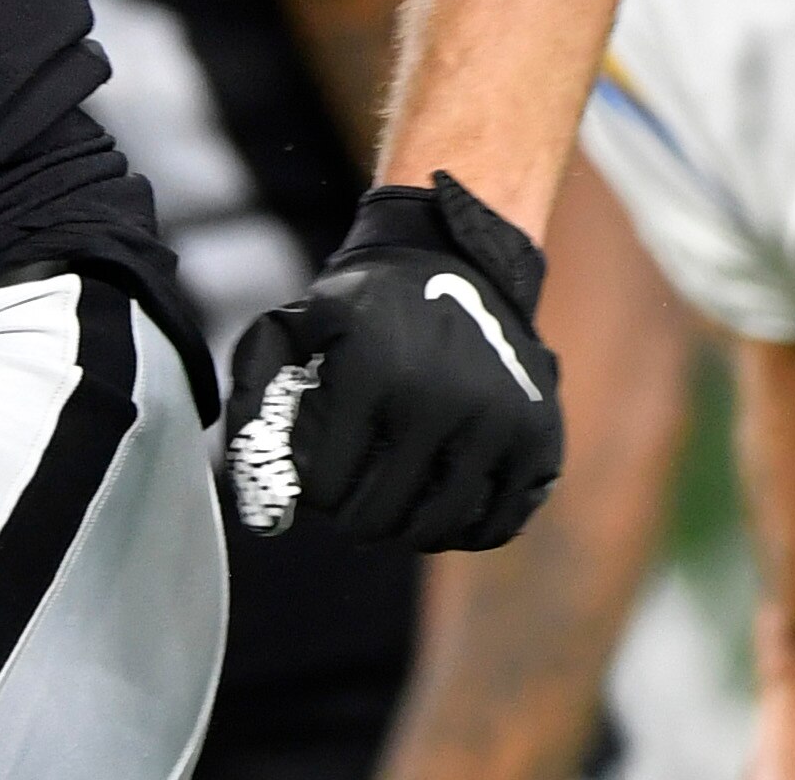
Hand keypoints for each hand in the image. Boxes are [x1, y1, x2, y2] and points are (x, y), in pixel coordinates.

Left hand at [225, 172, 562, 550]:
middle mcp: (440, 401)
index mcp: (374, 375)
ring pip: (437, 529)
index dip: (317, 491)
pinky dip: (466, 533)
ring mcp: (496, 422)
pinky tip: (444, 511)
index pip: (328, 488)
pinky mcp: (537, 438)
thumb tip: (257, 505)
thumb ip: (256, 396)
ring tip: (397, 509)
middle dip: (358, 518)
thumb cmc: (367, 306)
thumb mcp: (299, 323)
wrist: (458, 262)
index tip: (325, 475)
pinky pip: (496, 524)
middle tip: (358, 503)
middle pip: (381, 516)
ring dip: (408, 530)